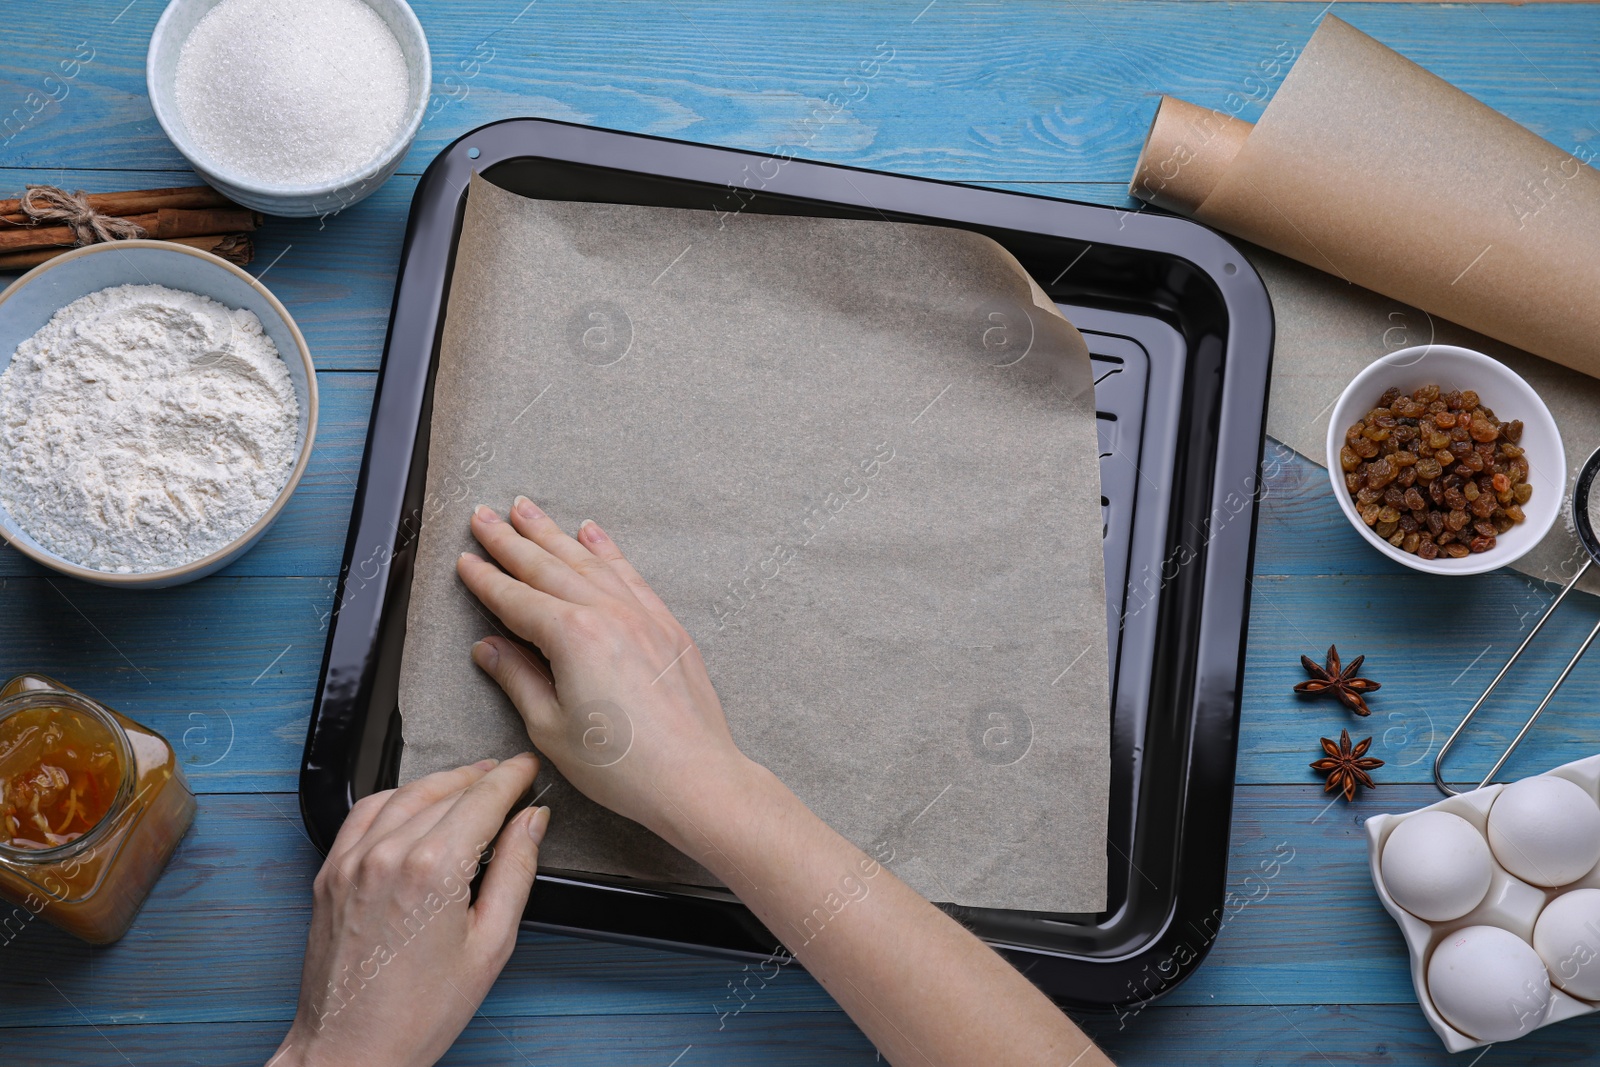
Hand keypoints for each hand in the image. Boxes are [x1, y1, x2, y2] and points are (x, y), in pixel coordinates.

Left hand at [270, 755, 547, 1066]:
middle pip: (447, 792)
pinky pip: (364, 813)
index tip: (528, 768)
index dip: (512, 778)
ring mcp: (353, 860)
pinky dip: (395, 797)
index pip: (483, 799)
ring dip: (441, 780)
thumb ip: (516, 871)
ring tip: (468, 779)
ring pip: (405, 794)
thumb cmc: (420, 1012)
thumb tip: (532, 823)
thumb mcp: (491, 944)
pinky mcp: (331, 872)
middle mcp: (389, 854)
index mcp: (434, 869)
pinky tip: (413, 800)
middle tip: (508, 774)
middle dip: (483, 778)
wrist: (350, 1049)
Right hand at [457, 497, 755, 846]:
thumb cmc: (624, 765)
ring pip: (587, 561)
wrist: (694, 776)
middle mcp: (608, 614)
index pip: (516, 599)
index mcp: (572, 637)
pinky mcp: (666, 625)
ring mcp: (641, 615)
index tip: (465, 561)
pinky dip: (606, 549)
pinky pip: (629, 573)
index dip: (486, 580)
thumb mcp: (552, 729)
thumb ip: (518, 679)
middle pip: (548, 567)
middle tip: (484, 515)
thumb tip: (489, 649)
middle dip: (511, 540)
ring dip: (553, 533)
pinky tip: (591, 532)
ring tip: (527, 509)